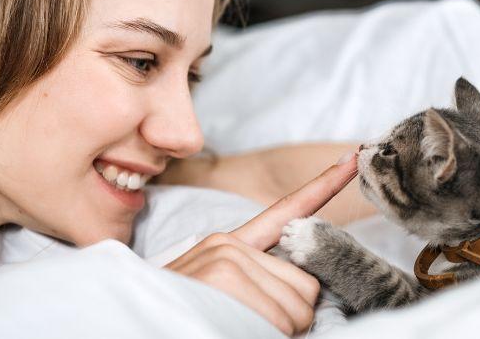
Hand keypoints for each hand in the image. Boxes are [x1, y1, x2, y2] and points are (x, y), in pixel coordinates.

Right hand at [164, 152, 357, 335]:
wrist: (127, 325)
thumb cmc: (181, 316)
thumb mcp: (218, 296)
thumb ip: (258, 283)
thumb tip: (303, 296)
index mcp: (230, 246)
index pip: (287, 210)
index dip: (324, 183)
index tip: (352, 158)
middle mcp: (228, 244)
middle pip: (306, 284)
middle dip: (292, 317)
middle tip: (250, 326)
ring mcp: (225, 257)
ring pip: (299, 307)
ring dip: (279, 332)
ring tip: (236, 329)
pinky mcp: (222, 276)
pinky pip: (280, 319)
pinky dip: (267, 337)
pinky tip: (230, 330)